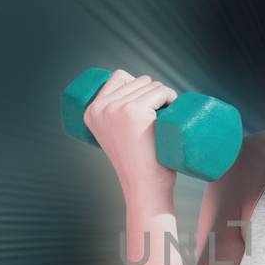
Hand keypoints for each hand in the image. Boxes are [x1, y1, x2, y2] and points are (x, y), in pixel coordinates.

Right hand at [82, 68, 179, 202]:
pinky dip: (171, 96)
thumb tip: (130, 87)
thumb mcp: (116, 135)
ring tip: (165, 119)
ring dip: (164, 96)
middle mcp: (101, 107)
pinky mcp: (135, 112)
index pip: (119, 77)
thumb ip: (115, 116)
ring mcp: (117, 109)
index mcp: (91, 111)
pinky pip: (160, 91)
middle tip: (160, 118)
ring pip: (151, 84)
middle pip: (137, 80)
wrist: (144, 187)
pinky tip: (173, 109)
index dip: (139, 86)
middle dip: (154, 93)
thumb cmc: (137, 163)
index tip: (149, 106)